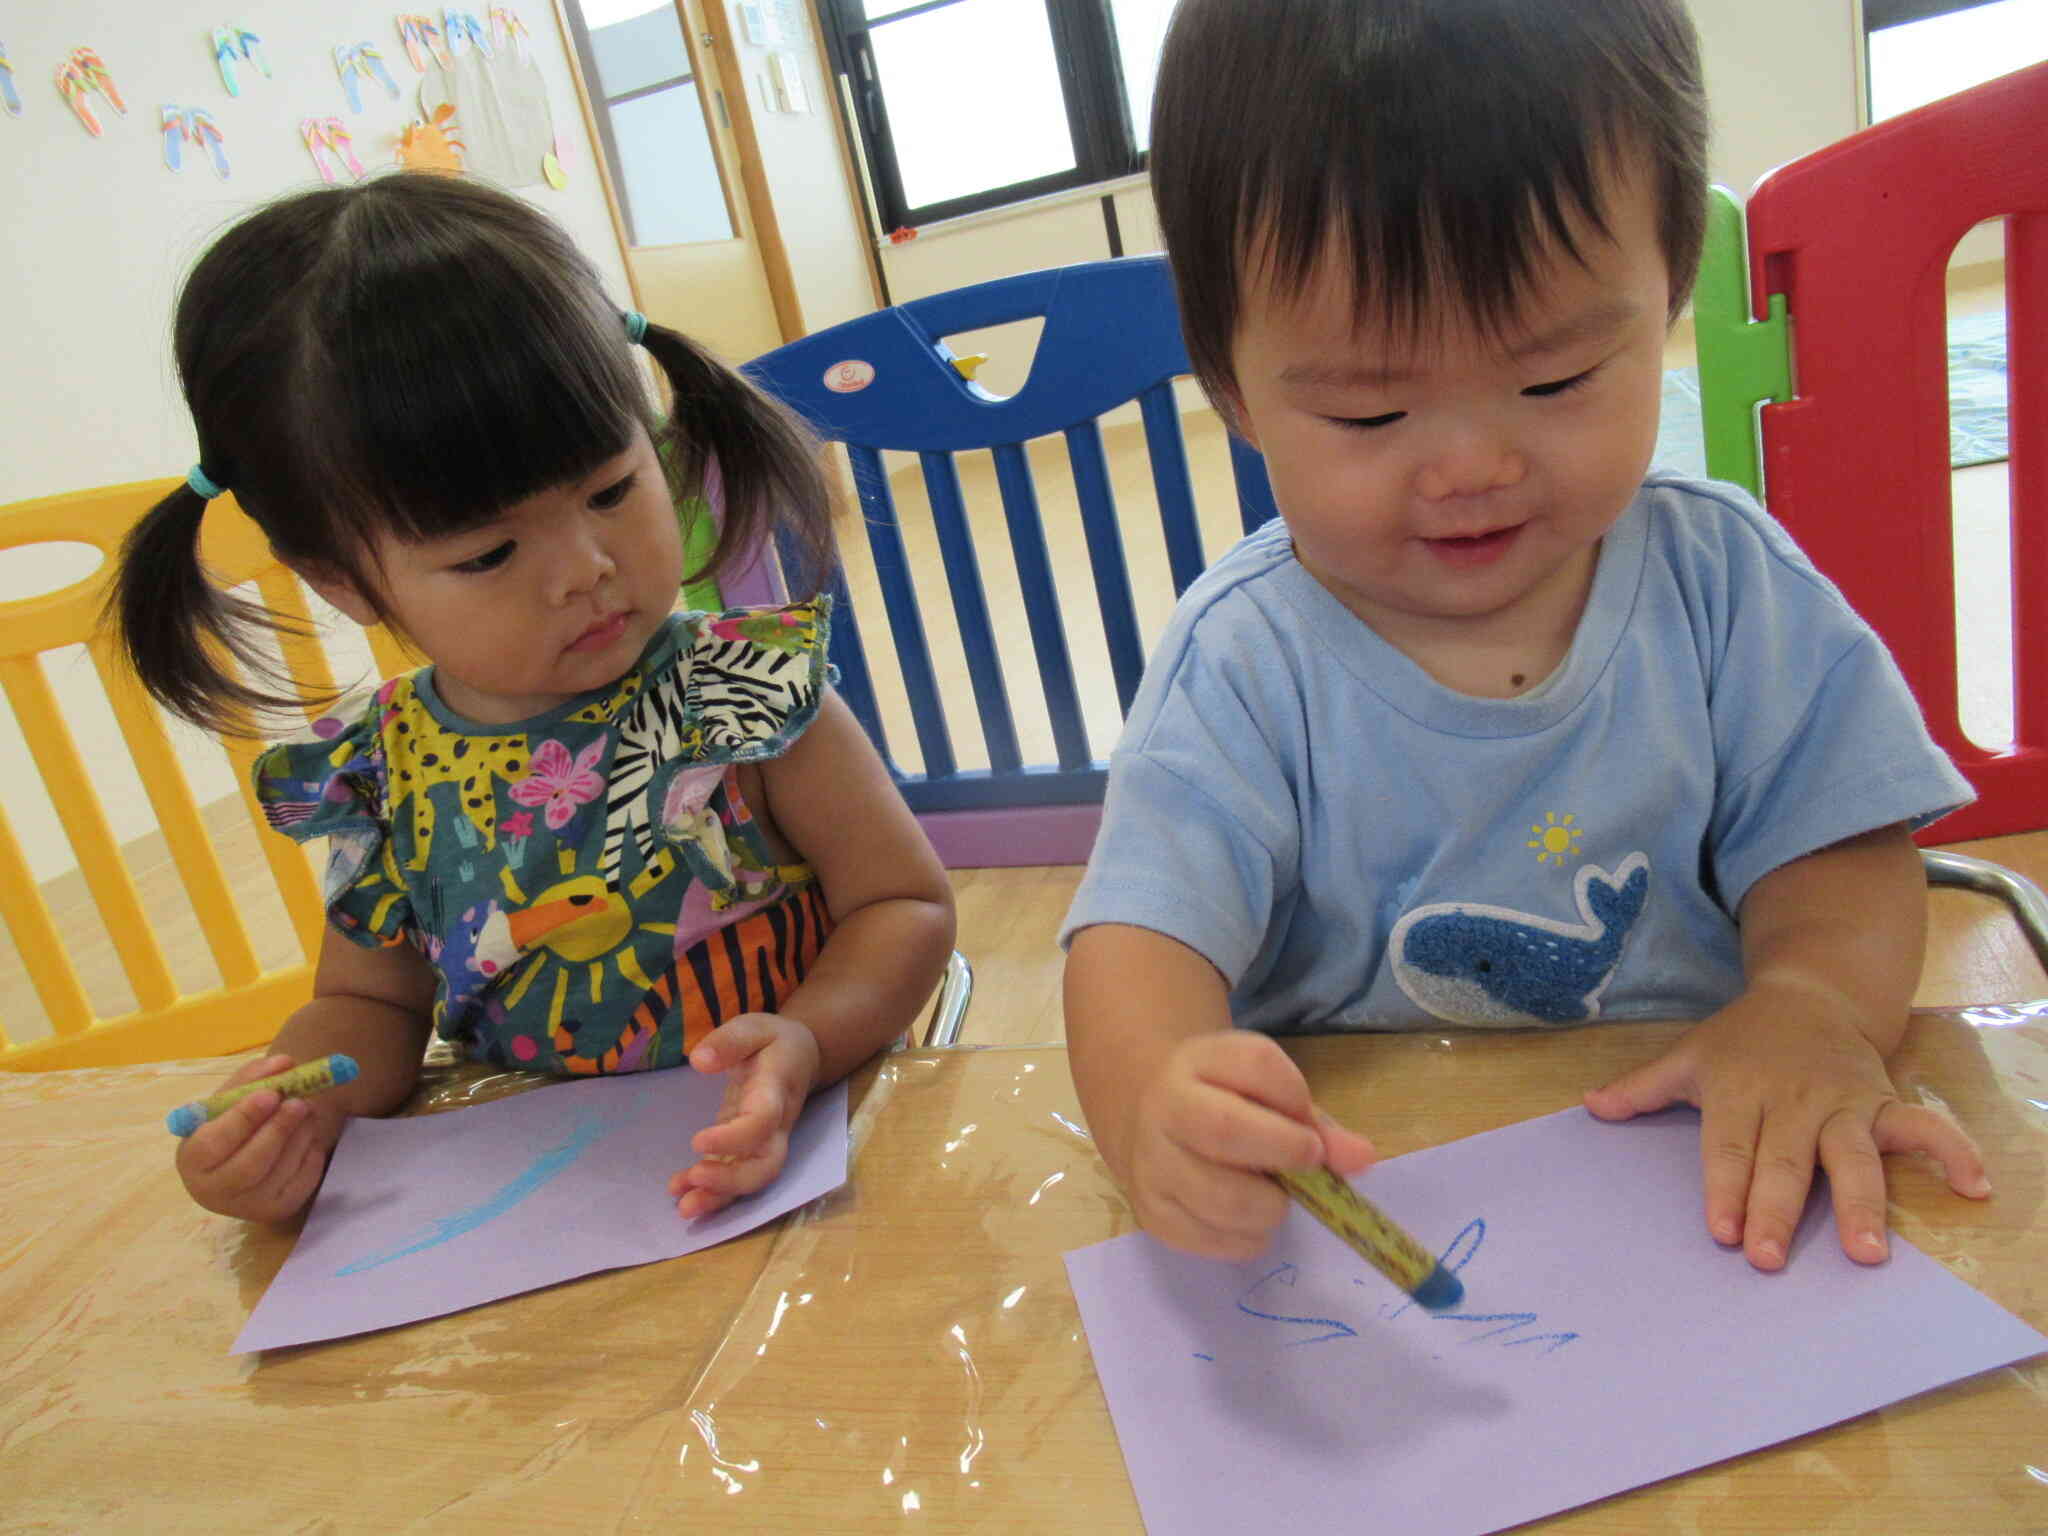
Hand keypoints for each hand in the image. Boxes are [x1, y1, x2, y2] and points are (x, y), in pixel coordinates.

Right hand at [174, 1054, 340, 1221]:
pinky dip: (310, 1154)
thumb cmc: (229, 1126)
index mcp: (192, 1160)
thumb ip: (252, 1078)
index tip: (271, 1093)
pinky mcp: (276, 1210)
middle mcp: (213, 1191)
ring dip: (300, 1136)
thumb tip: (285, 1062)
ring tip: (308, 1111)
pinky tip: (308, 1136)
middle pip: (250, 1165)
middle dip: (278, 1130)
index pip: (213, 1143)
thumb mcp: (230, 1100)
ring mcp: (246, 1206)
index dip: (243, 1118)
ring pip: (279, 1171)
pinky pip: (302, 1181)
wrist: (239, 1162)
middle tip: (300, 1102)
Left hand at [667, 1013, 822, 1219]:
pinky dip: (710, 1190)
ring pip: (751, 1180)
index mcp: (776, 1090)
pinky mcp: (748, 1150)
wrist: (802, 1056)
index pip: (762, 1121)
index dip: (734, 1138)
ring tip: (683, 1206)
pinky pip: (735, 1176)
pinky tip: (679, 1191)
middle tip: (695, 1180)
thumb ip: (729, 1040)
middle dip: (732, 1181)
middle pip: (766, 1166)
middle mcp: (775, 1125)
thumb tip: (699, 1060)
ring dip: (718, 1196)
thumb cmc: (775, 1041)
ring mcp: (763, 1142)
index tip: (697, 1141)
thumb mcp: (755, 1026)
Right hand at [1116, 1030, 1374, 1260]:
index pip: (1255, 1064)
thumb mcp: (1267, 1094)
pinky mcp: (1150, 1213)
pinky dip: (1248, 1238)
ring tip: (1275, 1198)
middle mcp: (1164, 1108)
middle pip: (1225, 1129)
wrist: (1150, 1120)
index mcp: (1197, 1062)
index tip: (1310, 1125)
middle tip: (1307, 1164)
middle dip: (1283, 1152)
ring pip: (1220, 1197)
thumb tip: (1363, 1159)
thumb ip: (1317, 1125)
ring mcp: (1151, 1164)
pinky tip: (1250, 1220)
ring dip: (1269, 1207)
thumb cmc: (1226, 1104)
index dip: (1295, 1097)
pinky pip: (1211, 1239)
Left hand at [1583, 987, 1990, 1269]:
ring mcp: (1843, 1104)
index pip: (1728, 1148)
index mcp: (1739, 1092)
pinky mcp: (1884, 1103)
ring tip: (1866, 1253)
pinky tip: (1975, 1188)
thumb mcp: (1688, 1055)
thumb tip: (1591, 1107)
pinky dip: (1952, 1153)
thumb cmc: (1742, 1039)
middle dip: (1777, 1209)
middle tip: (1769, 1258)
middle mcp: (1792, 1101)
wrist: (1809, 994)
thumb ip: (1642, 1087)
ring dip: (1861, 1203)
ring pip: (1853, 1156)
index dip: (1725, 1188)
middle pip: (1785, 1161)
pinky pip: (1924, 1128)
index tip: (1721, 1231)